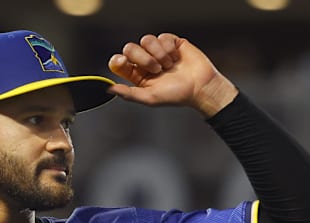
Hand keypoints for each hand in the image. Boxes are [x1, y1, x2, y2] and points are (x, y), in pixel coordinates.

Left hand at [107, 33, 238, 117]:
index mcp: (137, 75)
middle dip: (142, 58)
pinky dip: (168, 48)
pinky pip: (162, 37)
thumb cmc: (176, 96)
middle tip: (156, 69)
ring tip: (168, 66)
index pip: (119, 62)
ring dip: (157, 54)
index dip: (118, 60)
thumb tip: (110, 89)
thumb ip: (129, 94)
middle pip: (130, 48)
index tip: (123, 62)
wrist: (200, 87)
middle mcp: (145, 61)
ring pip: (146, 40)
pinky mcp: (171, 42)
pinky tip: (176, 58)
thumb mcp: (149, 98)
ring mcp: (158, 51)